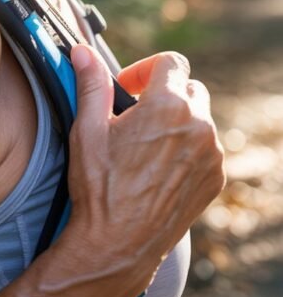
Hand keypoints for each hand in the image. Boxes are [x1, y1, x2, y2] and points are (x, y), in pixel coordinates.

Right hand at [61, 46, 224, 296]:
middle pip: (188, 88)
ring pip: (200, 118)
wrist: (118, 244)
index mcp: (168, 106)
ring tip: (146, 142)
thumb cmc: (101, 188)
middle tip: (136, 114)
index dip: (145, 69)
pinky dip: (188, 147)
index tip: (128, 87)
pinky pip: (206, 147)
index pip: (170, 62)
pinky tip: (159, 165)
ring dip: (178, 120)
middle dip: (164, 94)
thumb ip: (91, 83)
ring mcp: (211, 154)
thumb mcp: (88, 129)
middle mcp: (198, 126)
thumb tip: (82, 52)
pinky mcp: (214, 177)